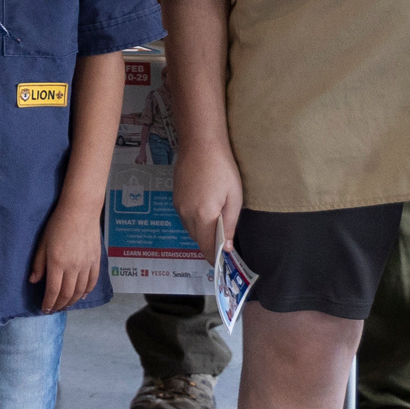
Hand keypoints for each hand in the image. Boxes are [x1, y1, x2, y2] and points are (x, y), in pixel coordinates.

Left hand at [28, 198, 105, 314]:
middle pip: (67, 295)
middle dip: (59, 305)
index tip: (44, 309)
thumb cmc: (57, 224)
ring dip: (72, 301)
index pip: (53, 291)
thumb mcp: (43, 243)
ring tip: (65, 305)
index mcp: (57, 263)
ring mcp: (87, 265)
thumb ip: (39, 264)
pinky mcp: (96, 261)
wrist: (80, 211)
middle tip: (53, 309)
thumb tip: (33, 281)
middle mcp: (73, 268)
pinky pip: (92, 282)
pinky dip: (87, 292)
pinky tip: (82, 296)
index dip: (48, 303)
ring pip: (81, 291)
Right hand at [168, 144, 245, 261]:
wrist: (200, 144)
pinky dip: (194, 222)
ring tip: (214, 228)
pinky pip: (184, 218)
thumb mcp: (234, 197)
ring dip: (201, 233)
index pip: (207, 246)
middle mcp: (187, 215)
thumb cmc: (222, 168)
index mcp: (203, 216)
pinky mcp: (175, 198)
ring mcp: (178, 206)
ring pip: (189, 229)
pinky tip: (204, 212)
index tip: (220, 264)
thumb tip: (227, 246)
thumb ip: (229, 224)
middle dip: (208, 245)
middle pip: (197, 239)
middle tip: (221, 245)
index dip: (214, 257)